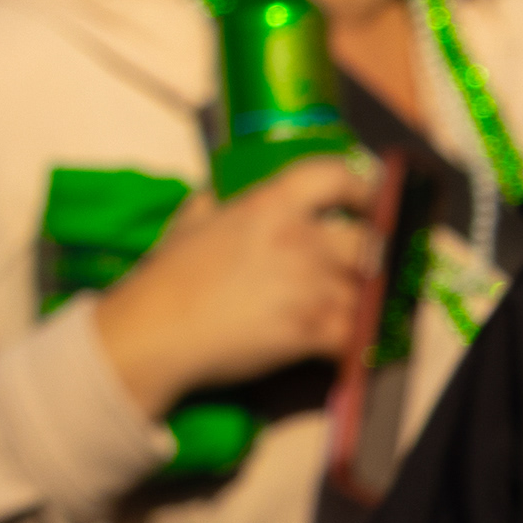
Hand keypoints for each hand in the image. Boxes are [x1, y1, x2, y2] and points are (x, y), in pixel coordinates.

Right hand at [90, 152, 377, 416]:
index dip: (362, 187)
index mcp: (270, 203)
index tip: (368, 201)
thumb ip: (218, 200)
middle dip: (368, 257)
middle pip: (368, 240)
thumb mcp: (190, 219)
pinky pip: (356, 334)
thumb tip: (225, 193)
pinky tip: (343, 347)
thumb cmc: (165, 278)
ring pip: (368, 291)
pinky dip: (354, 343)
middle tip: (361, 270)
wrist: (153, 332)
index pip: (337, 176)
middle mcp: (299, 237)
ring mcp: (309, 284)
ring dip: (362, 304)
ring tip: (349, 313)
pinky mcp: (312, 330)